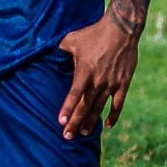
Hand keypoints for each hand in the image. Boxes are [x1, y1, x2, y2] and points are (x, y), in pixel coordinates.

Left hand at [55, 15, 139, 139]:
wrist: (121, 29)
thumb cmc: (94, 33)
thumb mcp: (72, 39)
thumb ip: (59, 48)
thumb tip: (43, 49)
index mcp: (84, 71)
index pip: (74, 94)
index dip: (67, 108)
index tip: (61, 122)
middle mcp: (98, 81)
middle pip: (85, 106)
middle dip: (75, 122)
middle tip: (67, 136)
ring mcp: (111, 84)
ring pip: (99, 108)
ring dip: (91, 121)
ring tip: (83, 133)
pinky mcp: (123, 83)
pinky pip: (118, 104)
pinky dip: (113, 116)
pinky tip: (107, 125)